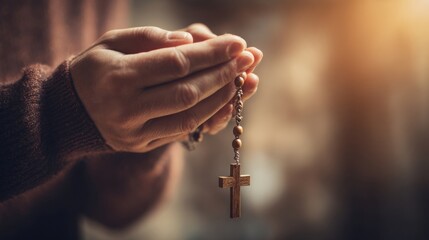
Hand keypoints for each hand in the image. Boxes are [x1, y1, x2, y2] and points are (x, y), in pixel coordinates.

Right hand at [70, 26, 258, 151]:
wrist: (71, 111)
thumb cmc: (94, 68)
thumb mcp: (111, 42)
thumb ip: (149, 38)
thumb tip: (189, 41)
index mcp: (117, 77)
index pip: (175, 64)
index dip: (211, 53)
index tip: (238, 43)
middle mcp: (126, 109)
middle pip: (188, 92)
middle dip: (224, 74)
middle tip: (249, 59)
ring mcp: (135, 132)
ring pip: (190, 116)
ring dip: (222, 97)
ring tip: (243, 79)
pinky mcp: (142, 145)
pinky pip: (182, 130)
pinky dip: (208, 113)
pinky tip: (224, 98)